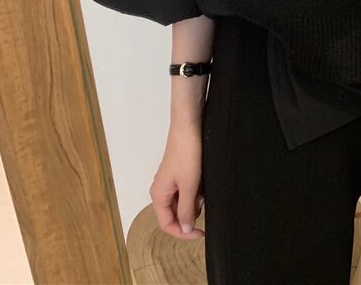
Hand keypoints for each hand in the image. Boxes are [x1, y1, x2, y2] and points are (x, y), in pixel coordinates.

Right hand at [150, 121, 204, 239]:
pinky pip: (186, 190)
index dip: (183, 233)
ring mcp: (169, 182)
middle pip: (175, 214)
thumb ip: (186, 210)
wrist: (188, 127)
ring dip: (194, 200)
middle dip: (191, 212)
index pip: (167, 225)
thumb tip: (185, 230)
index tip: (201, 233)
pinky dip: (195, 190)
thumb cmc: (186, 153)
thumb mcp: (189, 186)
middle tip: (202, 199)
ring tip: (201, 185)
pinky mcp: (177, 174)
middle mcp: (160, 190)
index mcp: (158, 195)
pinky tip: (201, 179)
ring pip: (182, 202)